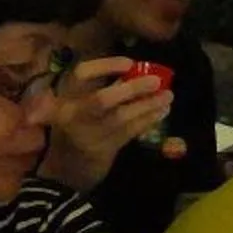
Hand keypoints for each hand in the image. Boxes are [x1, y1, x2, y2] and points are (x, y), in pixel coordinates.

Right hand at [39, 55, 171, 189]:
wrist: (65, 168)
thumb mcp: (77, 104)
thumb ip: (99, 88)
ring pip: (120, 117)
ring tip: (168, 96)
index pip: (82, 74)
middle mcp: (73, 114)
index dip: (106, 66)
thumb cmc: (75, 127)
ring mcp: (88, 134)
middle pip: (102, 99)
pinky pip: (129, 132)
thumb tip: (134, 72)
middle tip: (157, 81)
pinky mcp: (103, 151)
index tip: (129, 63)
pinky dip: (147, 121)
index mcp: (66, 95)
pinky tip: (161, 112)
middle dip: (132, 88)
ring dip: (147, 105)